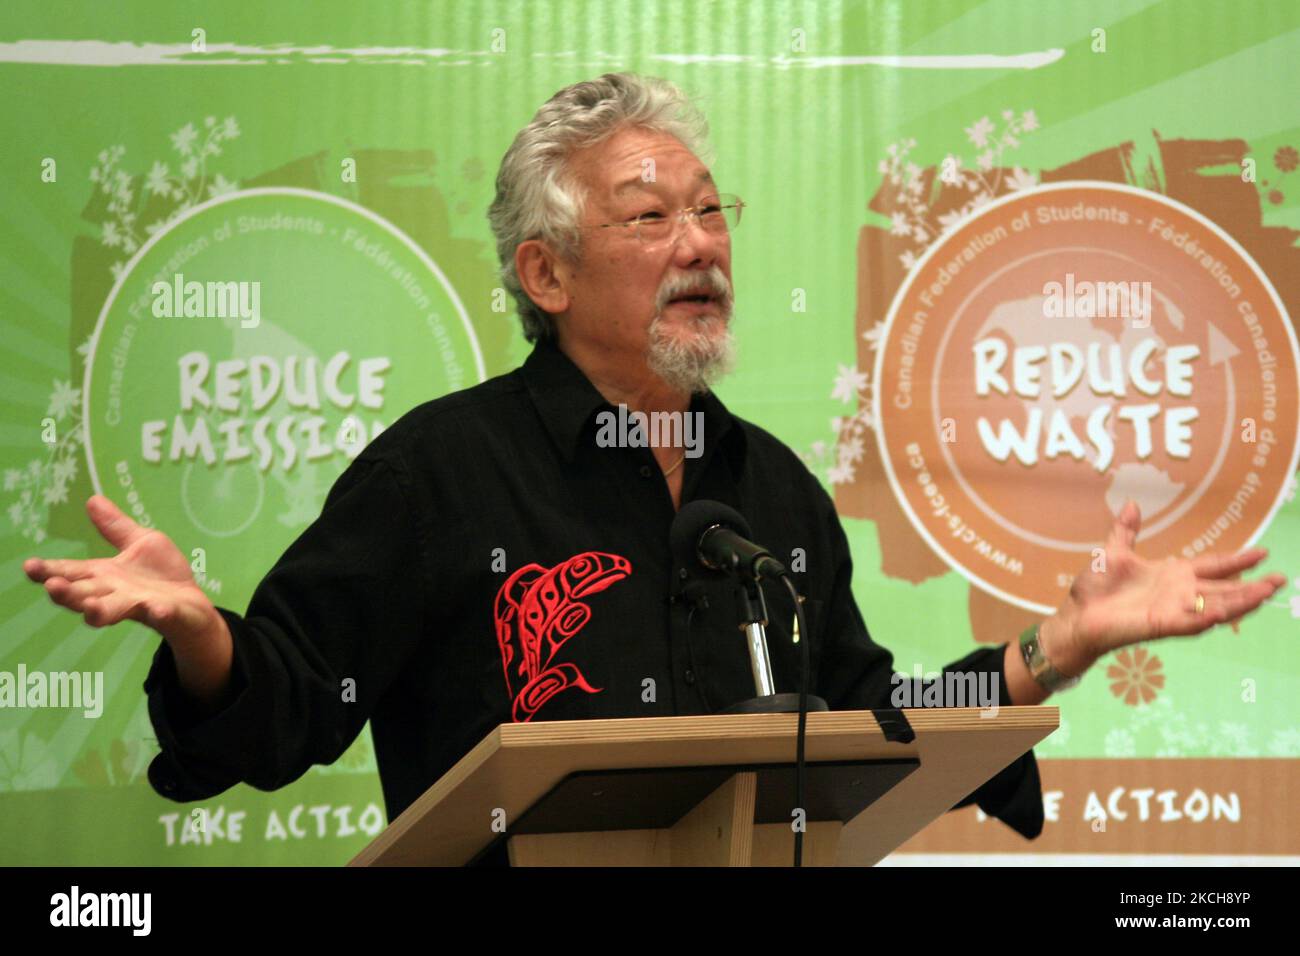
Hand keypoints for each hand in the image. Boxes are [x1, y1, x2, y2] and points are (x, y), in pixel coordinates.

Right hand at [23, 494, 223, 649]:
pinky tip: (157, 609)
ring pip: (111, 611)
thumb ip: (115, 527)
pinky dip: (158, 612)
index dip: (49, 571)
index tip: (29, 566)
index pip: (70, 572)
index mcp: (103, 575)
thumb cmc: (161, 575)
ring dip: (98, 611)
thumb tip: (92, 499)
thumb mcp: (140, 542)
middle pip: (83, 595)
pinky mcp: (165, 612)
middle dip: (67, 593)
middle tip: (53, 587)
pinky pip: (160, 614)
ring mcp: (138, 605)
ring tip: (90, 608)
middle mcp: (114, 593)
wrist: (193, 603)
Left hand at [1045, 500, 1285, 674]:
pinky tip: (1224, 613)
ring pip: (1216, 606)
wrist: (1076, 614)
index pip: (1212, 565)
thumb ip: (1126, 531)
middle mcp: (1179, 594)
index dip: (1236, 560)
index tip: (1262, 553)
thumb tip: (1133, 504)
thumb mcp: (1113, 552)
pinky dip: (1207, 618)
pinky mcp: (1161, 625)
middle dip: (1252, 585)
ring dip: (1241, 601)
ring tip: (1267, 593)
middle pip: (1223, 588)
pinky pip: (1190, 623)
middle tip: (1280, 579)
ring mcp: (1173, 610)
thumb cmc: (1095, 589)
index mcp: (1172, 575)